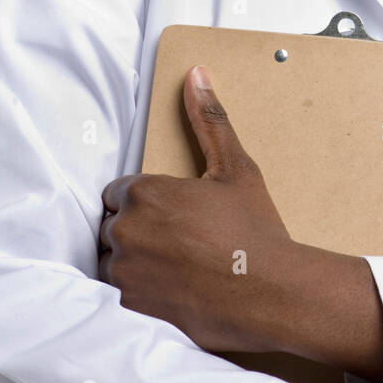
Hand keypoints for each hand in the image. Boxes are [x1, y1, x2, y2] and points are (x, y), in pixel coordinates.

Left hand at [98, 65, 298, 352]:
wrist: (270, 292)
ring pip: (112, 260)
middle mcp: (127, 230)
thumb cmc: (254, 229)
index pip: (120, 192)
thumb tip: (195, 75)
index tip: (172, 215)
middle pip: (113, 225)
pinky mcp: (129, 307)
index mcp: (146, 192)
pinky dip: (138, 291)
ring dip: (132, 261)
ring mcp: (125, 272)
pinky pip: (117, 294)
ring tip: (174, 266)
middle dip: (136, 230)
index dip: (145, 202)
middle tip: (178, 240)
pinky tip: (171, 290)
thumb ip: (209, 120)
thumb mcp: (235, 168)